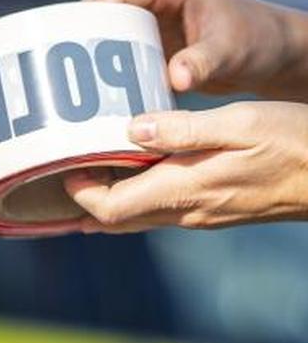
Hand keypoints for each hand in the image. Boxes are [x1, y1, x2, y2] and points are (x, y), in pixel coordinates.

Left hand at [63, 102, 307, 231]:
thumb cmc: (296, 143)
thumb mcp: (239, 123)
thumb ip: (182, 129)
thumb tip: (130, 130)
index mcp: (184, 190)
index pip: (108, 209)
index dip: (76, 191)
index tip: (61, 161)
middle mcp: (187, 212)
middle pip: (115, 219)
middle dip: (82, 198)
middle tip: (59, 165)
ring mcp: (202, 215)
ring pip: (137, 215)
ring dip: (108, 195)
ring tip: (85, 163)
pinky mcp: (216, 208)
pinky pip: (161, 208)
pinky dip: (136, 192)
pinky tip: (132, 165)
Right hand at [89, 0, 307, 100]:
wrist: (272, 52)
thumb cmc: (258, 42)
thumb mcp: (232, 53)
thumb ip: (202, 63)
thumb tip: (174, 77)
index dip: (90, 16)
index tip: (70, 45)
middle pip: (101, 9)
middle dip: (81, 36)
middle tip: (62, 70)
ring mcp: (147, 13)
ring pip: (103, 28)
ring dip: (89, 51)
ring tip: (70, 82)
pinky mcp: (147, 34)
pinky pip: (115, 45)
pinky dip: (104, 63)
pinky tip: (92, 89)